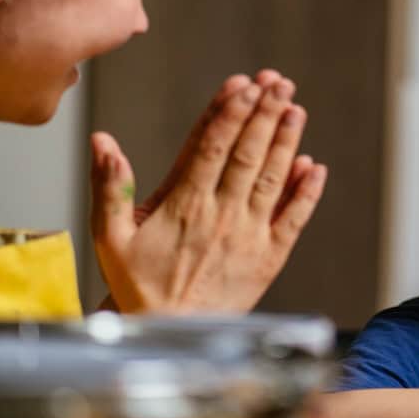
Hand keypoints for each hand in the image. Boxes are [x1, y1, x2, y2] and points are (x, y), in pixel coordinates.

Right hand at [89, 69, 327, 313]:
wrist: (171, 334)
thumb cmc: (139, 285)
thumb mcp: (110, 237)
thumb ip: (109, 187)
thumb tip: (103, 141)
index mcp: (184, 205)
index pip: (211, 147)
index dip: (230, 113)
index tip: (244, 85)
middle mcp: (222, 215)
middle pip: (248, 155)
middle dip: (264, 115)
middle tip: (279, 83)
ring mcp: (249, 235)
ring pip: (273, 180)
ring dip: (287, 142)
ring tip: (296, 109)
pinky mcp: (269, 257)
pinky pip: (293, 220)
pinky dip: (307, 193)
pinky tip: (315, 166)